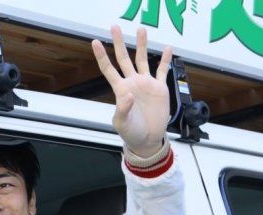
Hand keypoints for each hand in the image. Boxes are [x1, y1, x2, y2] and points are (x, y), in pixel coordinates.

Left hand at [91, 25, 171, 157]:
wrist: (147, 139)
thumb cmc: (131, 132)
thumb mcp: (122, 123)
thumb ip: (123, 109)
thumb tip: (128, 95)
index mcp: (120, 89)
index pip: (108, 69)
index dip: (102, 56)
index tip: (95, 42)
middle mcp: (132, 82)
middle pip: (124, 58)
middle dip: (119, 43)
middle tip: (115, 27)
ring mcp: (145, 84)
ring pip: (142, 59)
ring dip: (142, 45)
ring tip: (142, 30)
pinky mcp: (159, 88)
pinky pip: (162, 70)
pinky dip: (165, 60)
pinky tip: (167, 49)